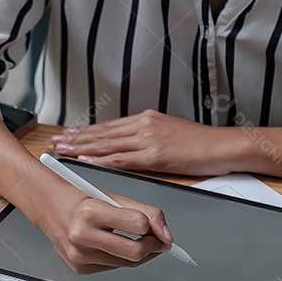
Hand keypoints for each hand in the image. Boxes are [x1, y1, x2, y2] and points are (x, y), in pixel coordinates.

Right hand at [37, 190, 172, 274]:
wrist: (50, 208)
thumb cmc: (83, 201)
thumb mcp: (114, 198)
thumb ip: (146, 213)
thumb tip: (167, 237)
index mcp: (91, 211)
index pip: (139, 224)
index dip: (154, 227)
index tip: (159, 229)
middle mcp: (82, 235)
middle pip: (135, 252)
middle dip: (152, 247)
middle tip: (156, 240)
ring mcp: (78, 255)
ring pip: (127, 264)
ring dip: (138, 253)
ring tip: (134, 239)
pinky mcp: (79, 268)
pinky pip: (113, 267)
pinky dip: (119, 258)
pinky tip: (111, 245)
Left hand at [51, 110, 235, 175]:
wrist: (225, 145)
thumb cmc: (203, 145)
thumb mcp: (171, 135)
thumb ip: (150, 138)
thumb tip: (133, 147)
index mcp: (147, 120)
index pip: (109, 127)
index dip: (87, 132)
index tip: (69, 134)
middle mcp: (144, 125)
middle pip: (103, 133)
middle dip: (77, 137)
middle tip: (56, 141)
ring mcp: (148, 139)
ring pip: (107, 144)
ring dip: (82, 147)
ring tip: (62, 150)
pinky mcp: (155, 154)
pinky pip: (121, 158)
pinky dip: (100, 160)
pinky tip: (85, 160)